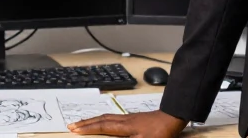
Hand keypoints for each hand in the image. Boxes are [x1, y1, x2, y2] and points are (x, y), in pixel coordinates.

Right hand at [68, 110, 188, 136]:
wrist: (174, 116)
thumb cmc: (162, 131)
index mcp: (125, 126)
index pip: (102, 126)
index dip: (87, 128)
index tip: (74, 130)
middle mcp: (125, 120)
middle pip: (101, 119)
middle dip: (85, 123)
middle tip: (72, 125)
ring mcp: (130, 118)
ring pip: (107, 117)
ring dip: (93, 120)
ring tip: (83, 123)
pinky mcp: (135, 118)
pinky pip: (113, 117)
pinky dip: (103, 119)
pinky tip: (105, 121)